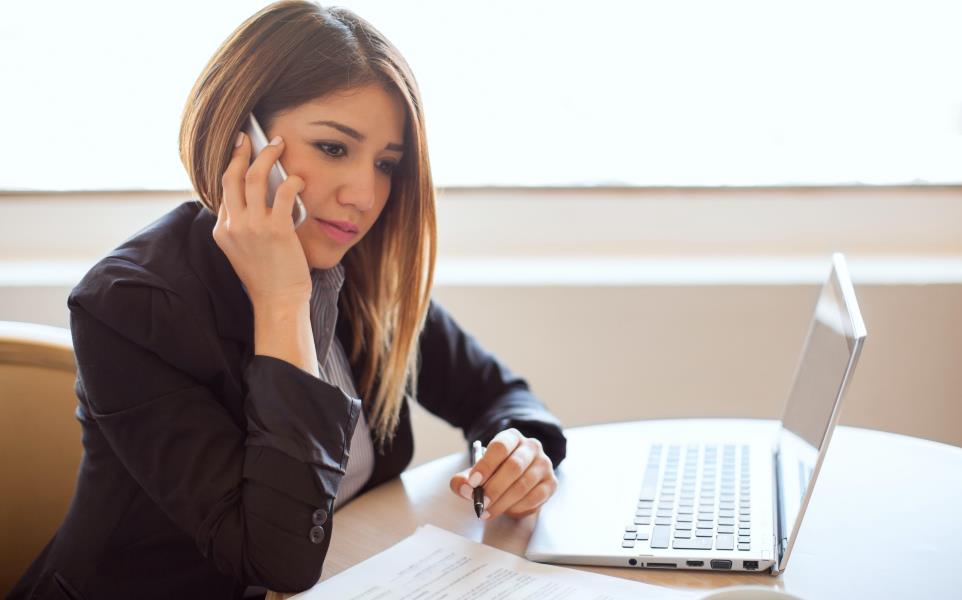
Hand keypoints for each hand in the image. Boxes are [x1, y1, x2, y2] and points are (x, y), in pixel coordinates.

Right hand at [213, 132, 310, 308]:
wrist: (279, 302)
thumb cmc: (268, 278)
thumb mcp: (244, 251)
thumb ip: (244, 226)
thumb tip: (258, 198)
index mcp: (222, 231)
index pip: (224, 190)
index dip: (233, 167)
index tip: (241, 151)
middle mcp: (233, 225)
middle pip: (231, 176)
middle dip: (241, 151)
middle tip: (251, 136)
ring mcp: (253, 227)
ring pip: (254, 177)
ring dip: (267, 156)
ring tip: (279, 144)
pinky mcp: (276, 230)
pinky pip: (284, 192)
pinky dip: (292, 180)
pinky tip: (299, 178)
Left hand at [449, 428, 557, 519]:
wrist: (516, 478)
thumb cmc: (495, 473)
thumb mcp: (476, 472)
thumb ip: (464, 479)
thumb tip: (464, 489)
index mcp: (512, 437)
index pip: (500, 447)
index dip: (486, 465)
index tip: (473, 482)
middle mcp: (531, 446)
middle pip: (514, 466)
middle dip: (494, 488)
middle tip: (480, 502)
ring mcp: (544, 464)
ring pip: (524, 484)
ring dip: (503, 501)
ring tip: (488, 511)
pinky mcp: (551, 483)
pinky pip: (535, 497)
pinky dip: (518, 507)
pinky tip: (506, 511)